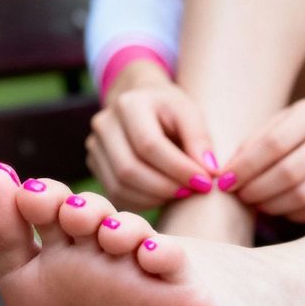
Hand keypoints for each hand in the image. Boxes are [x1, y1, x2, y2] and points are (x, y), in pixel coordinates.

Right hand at [87, 76, 220, 210]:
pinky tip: (163, 195)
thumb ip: (200, 139)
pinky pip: (116, 194)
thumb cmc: (170, 109)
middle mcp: (104, 123)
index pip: (149, 144)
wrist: (143, 104)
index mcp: (128, 103)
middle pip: (129, 168)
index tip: (204, 182)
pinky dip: (143, 202)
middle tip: (193, 192)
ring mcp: (95, 145)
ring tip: (180, 192)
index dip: (178, 168)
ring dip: (155, 198)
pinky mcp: (95, 165)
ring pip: (120, 186)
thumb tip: (209, 172)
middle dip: (166, 187)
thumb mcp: (190, 112)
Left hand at [228, 86, 304, 222]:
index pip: (273, 145)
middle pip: (289, 174)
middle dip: (256, 190)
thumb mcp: (287, 118)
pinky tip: (280, 208)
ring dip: (272, 205)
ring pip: (304, 196)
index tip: (225, 180)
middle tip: (239, 196)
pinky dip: (293, 213)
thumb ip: (258, 139)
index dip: (246, 167)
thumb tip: (225, 170)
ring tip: (256, 203)